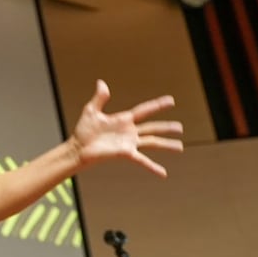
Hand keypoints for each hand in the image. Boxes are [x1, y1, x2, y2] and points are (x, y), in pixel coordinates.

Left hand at [69, 80, 183, 176]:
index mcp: (124, 120)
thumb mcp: (91, 111)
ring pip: (153, 143)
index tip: (171, 101)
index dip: (158, 105)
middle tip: (180, 127)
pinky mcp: (125, 154)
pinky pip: (142, 160)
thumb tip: (101, 82)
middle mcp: (130, 131)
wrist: (77, 148)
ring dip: (166, 145)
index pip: (145, 110)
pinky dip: (153, 167)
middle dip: (167, 127)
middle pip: (153, 128)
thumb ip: (99, 98)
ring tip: (180, 147)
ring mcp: (129, 143)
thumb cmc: (83, 131)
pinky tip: (163, 173)